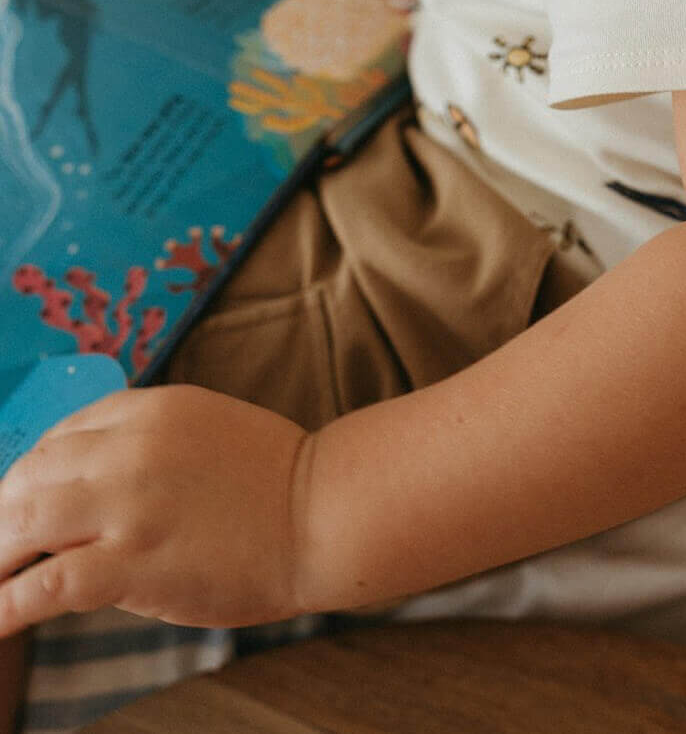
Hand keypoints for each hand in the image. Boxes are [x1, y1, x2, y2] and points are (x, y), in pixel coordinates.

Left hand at [0, 386, 311, 633]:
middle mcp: (130, 449)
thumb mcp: (204, 429)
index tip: (19, 506)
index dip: (28, 475)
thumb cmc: (274, 479)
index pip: (58, 437)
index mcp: (150, 410)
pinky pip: (45, 586)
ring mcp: (130, 505)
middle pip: (28, 475)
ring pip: (20, 523)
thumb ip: (146, 448)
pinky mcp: (133, 563)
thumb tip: (89, 488)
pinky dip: (4, 607)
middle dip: (1, 516)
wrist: (322, 511)